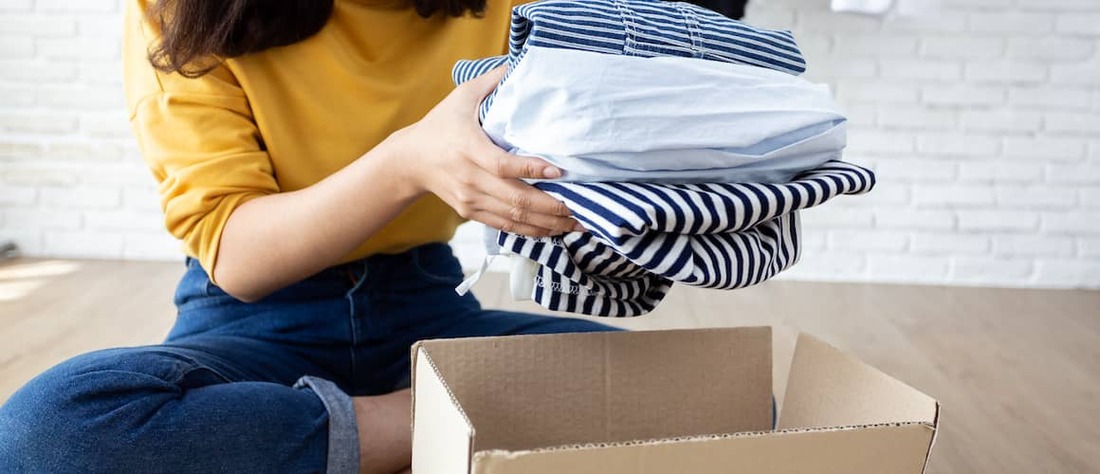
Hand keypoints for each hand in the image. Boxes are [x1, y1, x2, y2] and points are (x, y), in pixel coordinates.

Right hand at [382, 67, 580, 236]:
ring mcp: (470, 199)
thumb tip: (522, 61)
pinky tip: (553, 230)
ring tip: (576, 223)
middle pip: (515, 199)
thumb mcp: (462, 96)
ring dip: (547, 224)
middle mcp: (470, 178)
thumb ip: (492, 81)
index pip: (503, 165)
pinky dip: (531, 231)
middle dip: (551, 207)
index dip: (532, 170)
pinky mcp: (470, 212)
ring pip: (514, 218)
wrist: (409, 160)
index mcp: (468, 148)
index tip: (560, 171)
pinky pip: (505, 226)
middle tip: (581, 208)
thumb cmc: (440, 124)